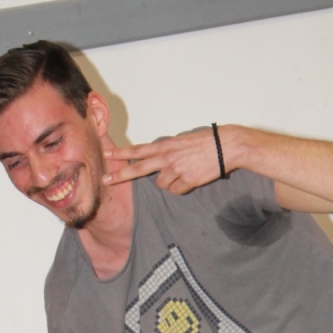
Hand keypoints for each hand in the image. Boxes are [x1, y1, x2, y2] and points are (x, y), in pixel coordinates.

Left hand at [102, 128, 224, 194]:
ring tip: (184, 173)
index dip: (121, 154)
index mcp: (165, 145)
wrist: (227, 146)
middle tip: (105, 180)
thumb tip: (159, 159)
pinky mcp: (187, 181)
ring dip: (169, 182)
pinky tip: (191, 179)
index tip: (107, 156)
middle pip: (138, 168)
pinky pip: (177, 190)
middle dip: (120, 175)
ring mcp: (176, 170)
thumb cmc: (207, 141)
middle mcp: (167, 157)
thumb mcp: (182, 141)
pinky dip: (182, 188)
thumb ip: (168, 150)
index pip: (138, 150)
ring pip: (162, 184)